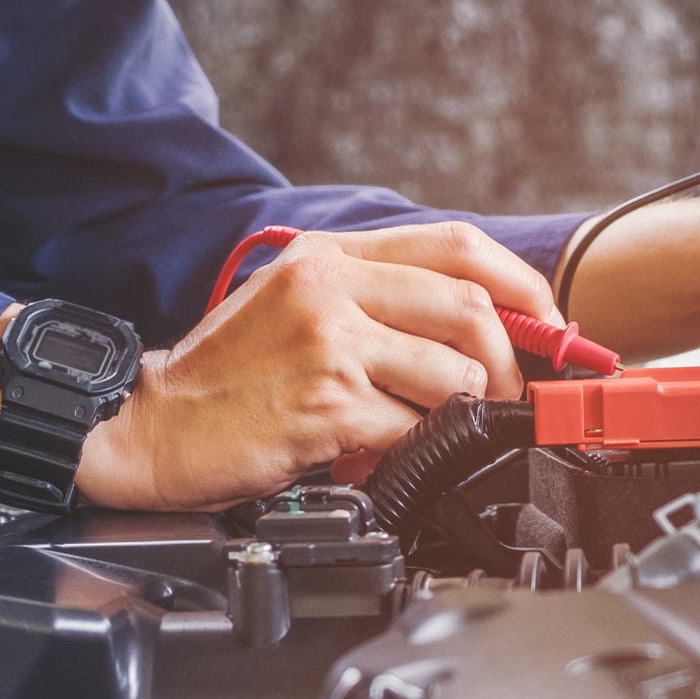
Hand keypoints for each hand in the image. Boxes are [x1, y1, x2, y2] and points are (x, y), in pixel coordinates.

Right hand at [75, 222, 558, 509]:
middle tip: (513, 396)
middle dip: (514, 360)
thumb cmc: (223, 380)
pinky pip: (414, 429)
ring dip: (465, 413)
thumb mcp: (294, 309)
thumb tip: (474, 327)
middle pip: (472, 305)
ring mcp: (329, 345)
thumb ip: (373, 304)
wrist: (149, 427)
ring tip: (439, 430)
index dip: (523, 286)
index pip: (458, 245)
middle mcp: (331, 289)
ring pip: (454, 373)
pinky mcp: (326, 405)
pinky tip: (390, 452)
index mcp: (328, 257)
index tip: (550, 325)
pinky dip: (418, 449)